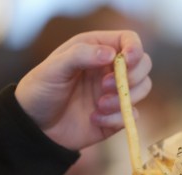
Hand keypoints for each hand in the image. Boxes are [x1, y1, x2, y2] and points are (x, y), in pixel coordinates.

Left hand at [15, 30, 151, 150]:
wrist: (37, 128)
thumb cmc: (40, 91)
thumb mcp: (53, 69)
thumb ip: (80, 55)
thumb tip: (112, 54)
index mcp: (96, 49)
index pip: (129, 40)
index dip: (134, 49)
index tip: (127, 61)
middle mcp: (111, 69)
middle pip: (144, 65)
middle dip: (131, 77)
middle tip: (104, 86)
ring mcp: (117, 92)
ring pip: (143, 89)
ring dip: (124, 99)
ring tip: (99, 105)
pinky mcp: (119, 115)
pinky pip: (133, 114)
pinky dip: (117, 118)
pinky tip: (95, 119)